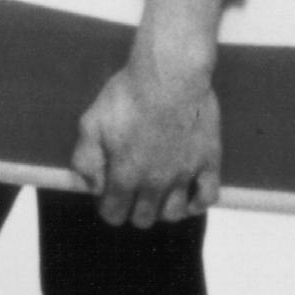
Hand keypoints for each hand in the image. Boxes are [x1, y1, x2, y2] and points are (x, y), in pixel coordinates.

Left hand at [71, 0, 225, 226]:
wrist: (170, 76)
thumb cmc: (127, 96)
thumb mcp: (91, 122)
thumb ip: (85, 159)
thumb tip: (89, 185)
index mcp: (125, 175)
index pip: (114, 214)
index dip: (107, 207)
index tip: (107, 195)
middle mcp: (156, 183)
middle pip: (144, 218)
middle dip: (133, 210)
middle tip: (130, 193)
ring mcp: (185, 174)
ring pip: (175, 213)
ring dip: (163, 209)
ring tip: (157, 195)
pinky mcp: (209, 162)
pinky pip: (208, 198)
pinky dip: (198, 202)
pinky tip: (188, 194)